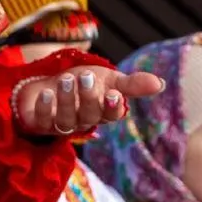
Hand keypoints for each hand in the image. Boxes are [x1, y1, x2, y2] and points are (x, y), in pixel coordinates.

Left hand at [15, 66, 163, 136]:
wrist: (50, 82)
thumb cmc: (83, 82)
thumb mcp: (109, 79)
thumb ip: (132, 84)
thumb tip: (161, 84)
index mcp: (102, 111)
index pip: (111, 115)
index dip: (113, 107)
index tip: (114, 94)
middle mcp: (83, 121)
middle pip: (89, 117)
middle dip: (88, 98)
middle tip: (86, 78)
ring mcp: (61, 124)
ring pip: (66, 120)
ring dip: (66, 100)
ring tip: (66, 80)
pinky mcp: (40, 123)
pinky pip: (42, 121)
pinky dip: (44, 108)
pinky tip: (46, 93)